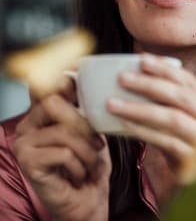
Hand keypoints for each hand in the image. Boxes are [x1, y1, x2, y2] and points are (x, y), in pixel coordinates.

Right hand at [13, 78, 110, 220]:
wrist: (89, 198)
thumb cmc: (92, 161)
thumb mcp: (94, 129)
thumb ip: (84, 106)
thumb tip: (82, 74)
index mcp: (45, 112)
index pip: (46, 84)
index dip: (59, 76)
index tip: (75, 69)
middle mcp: (29, 123)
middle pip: (54, 103)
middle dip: (83, 123)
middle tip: (98, 142)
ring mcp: (24, 142)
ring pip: (63, 130)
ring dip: (87, 150)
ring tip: (92, 162)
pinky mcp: (27, 161)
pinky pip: (62, 152)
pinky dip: (79, 164)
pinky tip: (79, 173)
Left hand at [106, 54, 195, 179]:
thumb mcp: (193, 126)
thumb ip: (177, 107)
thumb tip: (144, 80)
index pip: (191, 82)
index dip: (165, 69)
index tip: (142, 59)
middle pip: (181, 96)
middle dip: (149, 84)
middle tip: (123, 77)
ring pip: (172, 118)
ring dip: (139, 108)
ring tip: (113, 103)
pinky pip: (165, 142)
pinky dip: (143, 132)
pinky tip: (123, 127)